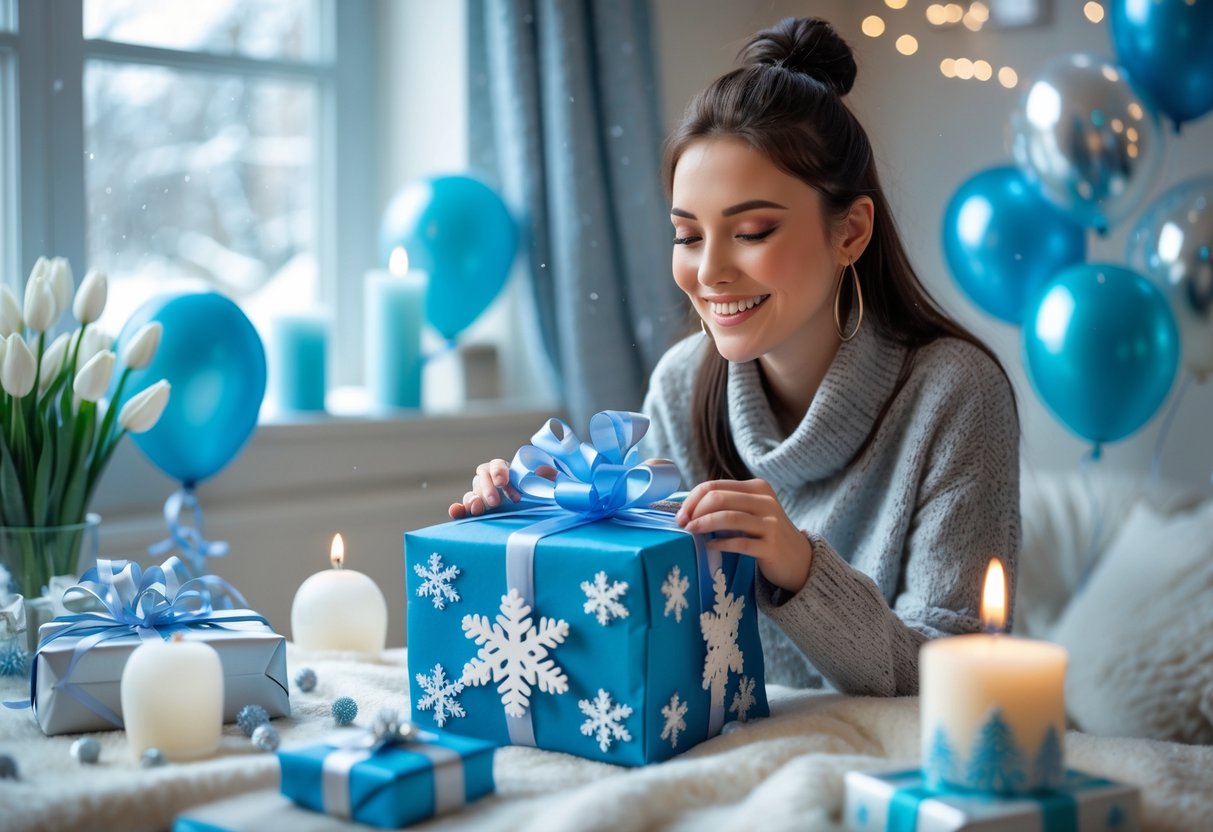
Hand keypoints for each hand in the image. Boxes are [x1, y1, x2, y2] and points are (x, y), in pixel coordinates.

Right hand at [447, 459, 556, 518]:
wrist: (538, 512)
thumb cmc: (541, 493)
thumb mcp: (549, 483)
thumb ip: (549, 476)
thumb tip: (543, 471)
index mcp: (506, 470)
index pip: (497, 464)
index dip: (498, 471)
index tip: (503, 481)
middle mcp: (490, 481)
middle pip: (482, 478)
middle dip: (487, 489)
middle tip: (495, 502)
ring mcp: (482, 496)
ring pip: (472, 493)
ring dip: (473, 500)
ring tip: (478, 509)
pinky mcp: (477, 511)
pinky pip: (463, 509)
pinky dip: (458, 510)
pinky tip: (456, 512)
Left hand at [675, 478, 812, 592]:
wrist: (799, 559)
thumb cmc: (766, 534)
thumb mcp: (751, 511)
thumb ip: (727, 505)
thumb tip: (687, 509)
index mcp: (757, 488)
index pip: (715, 486)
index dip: (693, 499)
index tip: (680, 514)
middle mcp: (765, 501)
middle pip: (719, 498)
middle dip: (695, 510)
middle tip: (682, 524)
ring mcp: (771, 523)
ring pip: (729, 518)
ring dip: (704, 524)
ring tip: (691, 532)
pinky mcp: (772, 546)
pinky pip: (740, 543)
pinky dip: (720, 544)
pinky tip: (710, 547)